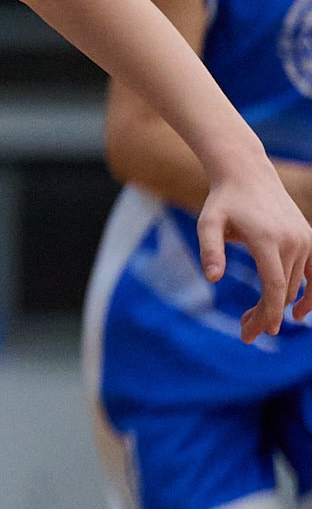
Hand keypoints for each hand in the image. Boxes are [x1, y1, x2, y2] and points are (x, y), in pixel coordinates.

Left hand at [198, 156, 311, 340]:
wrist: (248, 175)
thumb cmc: (223, 201)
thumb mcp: (208, 223)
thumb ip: (210, 250)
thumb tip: (212, 278)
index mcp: (268, 239)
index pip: (274, 285)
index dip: (268, 311)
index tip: (257, 332)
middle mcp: (293, 240)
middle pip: (284, 290)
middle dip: (265, 315)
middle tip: (244, 333)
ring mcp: (305, 240)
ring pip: (297, 285)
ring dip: (280, 307)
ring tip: (255, 322)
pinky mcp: (309, 239)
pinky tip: (299, 312)